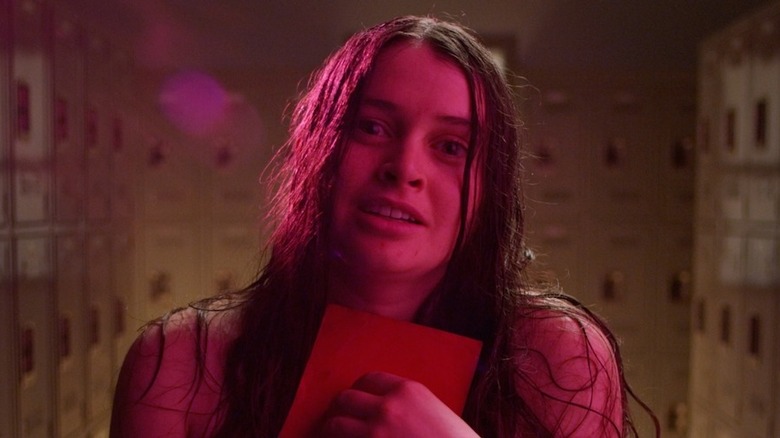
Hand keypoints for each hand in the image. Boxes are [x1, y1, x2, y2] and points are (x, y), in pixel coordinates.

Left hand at [319, 371, 479, 436]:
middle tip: (335, 422)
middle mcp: (388, 407)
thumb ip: (410, 409)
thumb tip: (385, 415)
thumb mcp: (437, 415)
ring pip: (334, 425)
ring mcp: (374, 434)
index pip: (369, 380)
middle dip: (338, 410)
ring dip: (328, 432)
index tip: (355, 402)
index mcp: (409, 391)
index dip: (358, 391)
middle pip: (345, 399)